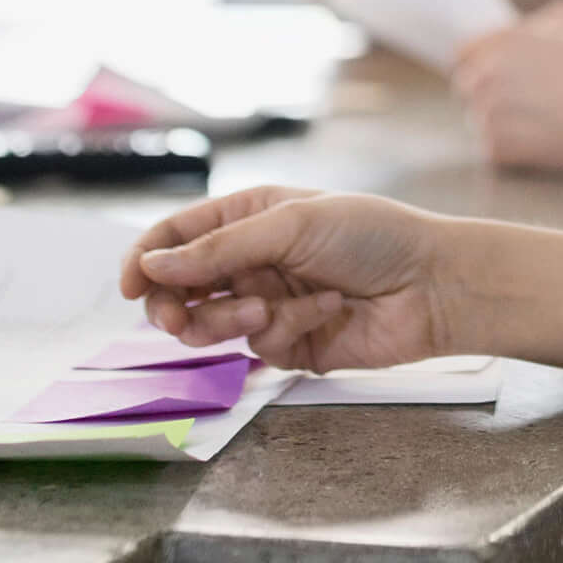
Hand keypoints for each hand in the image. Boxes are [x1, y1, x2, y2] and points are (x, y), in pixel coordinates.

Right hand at [121, 186, 460, 371]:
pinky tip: (325, 310)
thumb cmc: (372, 235)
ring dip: (231, 320)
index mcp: (248, 216)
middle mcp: (252, 260)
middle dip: (174, 306)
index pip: (176, 238)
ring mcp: (268, 303)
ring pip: (213, 325)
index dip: (145, 260)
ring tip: (264, 309)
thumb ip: (219, 248)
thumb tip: (152, 264)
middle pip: (181, 290)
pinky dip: (286, 329)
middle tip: (177, 320)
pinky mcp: (290, 343)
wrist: (433, 284)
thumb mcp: (291, 224)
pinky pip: (260, 346)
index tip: (129, 287)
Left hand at [454, 7, 562, 169]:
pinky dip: (507, 149)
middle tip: (518, 104)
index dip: (475, 62)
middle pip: (465, 86)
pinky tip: (536, 144)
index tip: (489, 74)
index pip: (464, 52)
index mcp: (503, 43)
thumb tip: (519, 42)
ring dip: (497, 122)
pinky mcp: (500, 146)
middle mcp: (488, 73)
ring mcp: (490, 112)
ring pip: (477, 119)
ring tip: (535, 126)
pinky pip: (490, 148)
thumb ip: (534, 37)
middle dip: (484, 93)